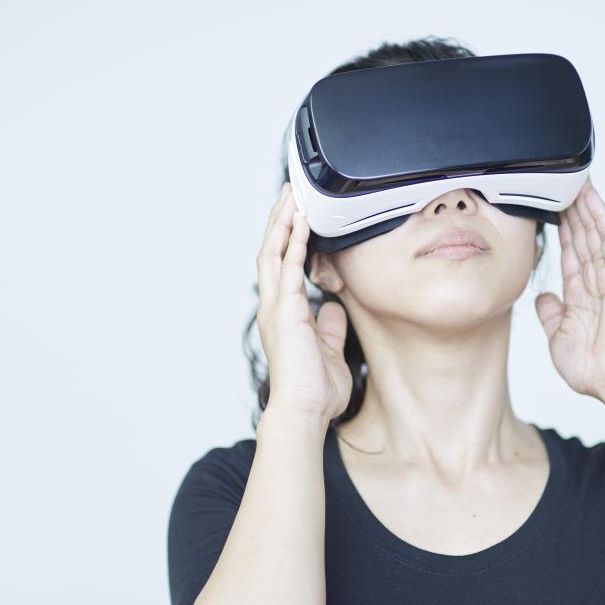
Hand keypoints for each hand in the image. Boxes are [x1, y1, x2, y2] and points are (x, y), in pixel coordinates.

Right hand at [256, 182, 352, 421]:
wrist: (304, 411)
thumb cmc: (315, 390)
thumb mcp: (328, 350)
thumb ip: (328, 327)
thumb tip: (333, 306)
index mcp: (283, 315)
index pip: (281, 267)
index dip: (286, 239)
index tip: (296, 216)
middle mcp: (274, 306)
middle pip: (271, 251)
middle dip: (279, 220)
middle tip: (290, 192)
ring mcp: (276, 307)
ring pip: (273, 252)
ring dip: (282, 222)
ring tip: (292, 195)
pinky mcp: (286, 310)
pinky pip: (288, 267)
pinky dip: (294, 241)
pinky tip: (302, 221)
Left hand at [533, 177, 604, 403]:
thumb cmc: (594, 369)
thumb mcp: (558, 338)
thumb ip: (550, 314)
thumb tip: (543, 297)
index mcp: (582, 295)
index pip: (570, 254)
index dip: (561, 231)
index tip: (551, 209)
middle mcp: (597, 282)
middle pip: (583, 237)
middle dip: (572, 210)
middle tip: (561, 182)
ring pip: (596, 233)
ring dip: (586, 206)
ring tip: (576, 180)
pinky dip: (601, 219)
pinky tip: (592, 200)